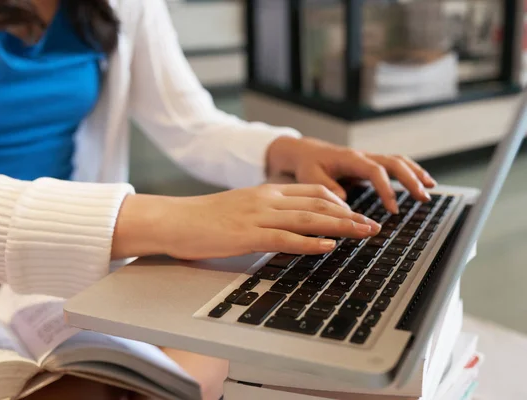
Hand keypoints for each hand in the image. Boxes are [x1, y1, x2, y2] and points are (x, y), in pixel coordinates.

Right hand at [112, 185, 381, 259]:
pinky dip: (310, 243)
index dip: (340, 202)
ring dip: (341, 227)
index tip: (357, 213)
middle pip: (318, 204)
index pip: (313, 191)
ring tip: (364, 234)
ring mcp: (258, 216)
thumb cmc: (203, 218)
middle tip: (373, 225)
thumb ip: (264, 212)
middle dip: (350, 215)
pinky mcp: (247, 235)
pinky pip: (285, 238)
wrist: (174, 219)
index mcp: (266, 192)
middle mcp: (267, 199)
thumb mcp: (239, 207)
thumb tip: (286, 225)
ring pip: (308, 219)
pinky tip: (328, 248)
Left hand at [266, 137, 436, 213]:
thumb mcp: (310, 177)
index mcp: (350, 159)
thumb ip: (327, 188)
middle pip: (394, 163)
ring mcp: (369, 158)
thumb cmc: (308, 165)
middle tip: (423, 198)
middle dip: (410, 180)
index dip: (386, 189)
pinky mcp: (371, 164)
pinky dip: (411, 172)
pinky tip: (423, 182)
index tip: (393, 209)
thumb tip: (346, 201)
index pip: (375, 171)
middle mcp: (363, 156)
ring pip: (399, 161)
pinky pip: (396, 165)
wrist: (306, 152)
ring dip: (416, 173)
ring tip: (430, 188)